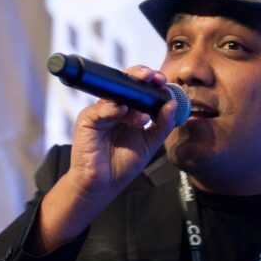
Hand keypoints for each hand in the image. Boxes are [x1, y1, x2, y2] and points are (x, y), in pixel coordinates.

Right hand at [32, 65, 178, 251]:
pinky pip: (101, 108)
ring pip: (115, 93)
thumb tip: (172, 104)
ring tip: (142, 117)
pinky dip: (112, 108)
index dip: (151, 82)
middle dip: (140, 75)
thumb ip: (162, 124)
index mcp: (130, 111)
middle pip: (126, 82)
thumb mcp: (150, 144)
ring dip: (131, 97)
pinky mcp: (88, 119)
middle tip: (153, 78)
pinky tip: (122, 112)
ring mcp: (101, 111)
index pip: (140, 88)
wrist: (103, 184)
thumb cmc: (122, 165)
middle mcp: (115, 107)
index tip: (164, 81)